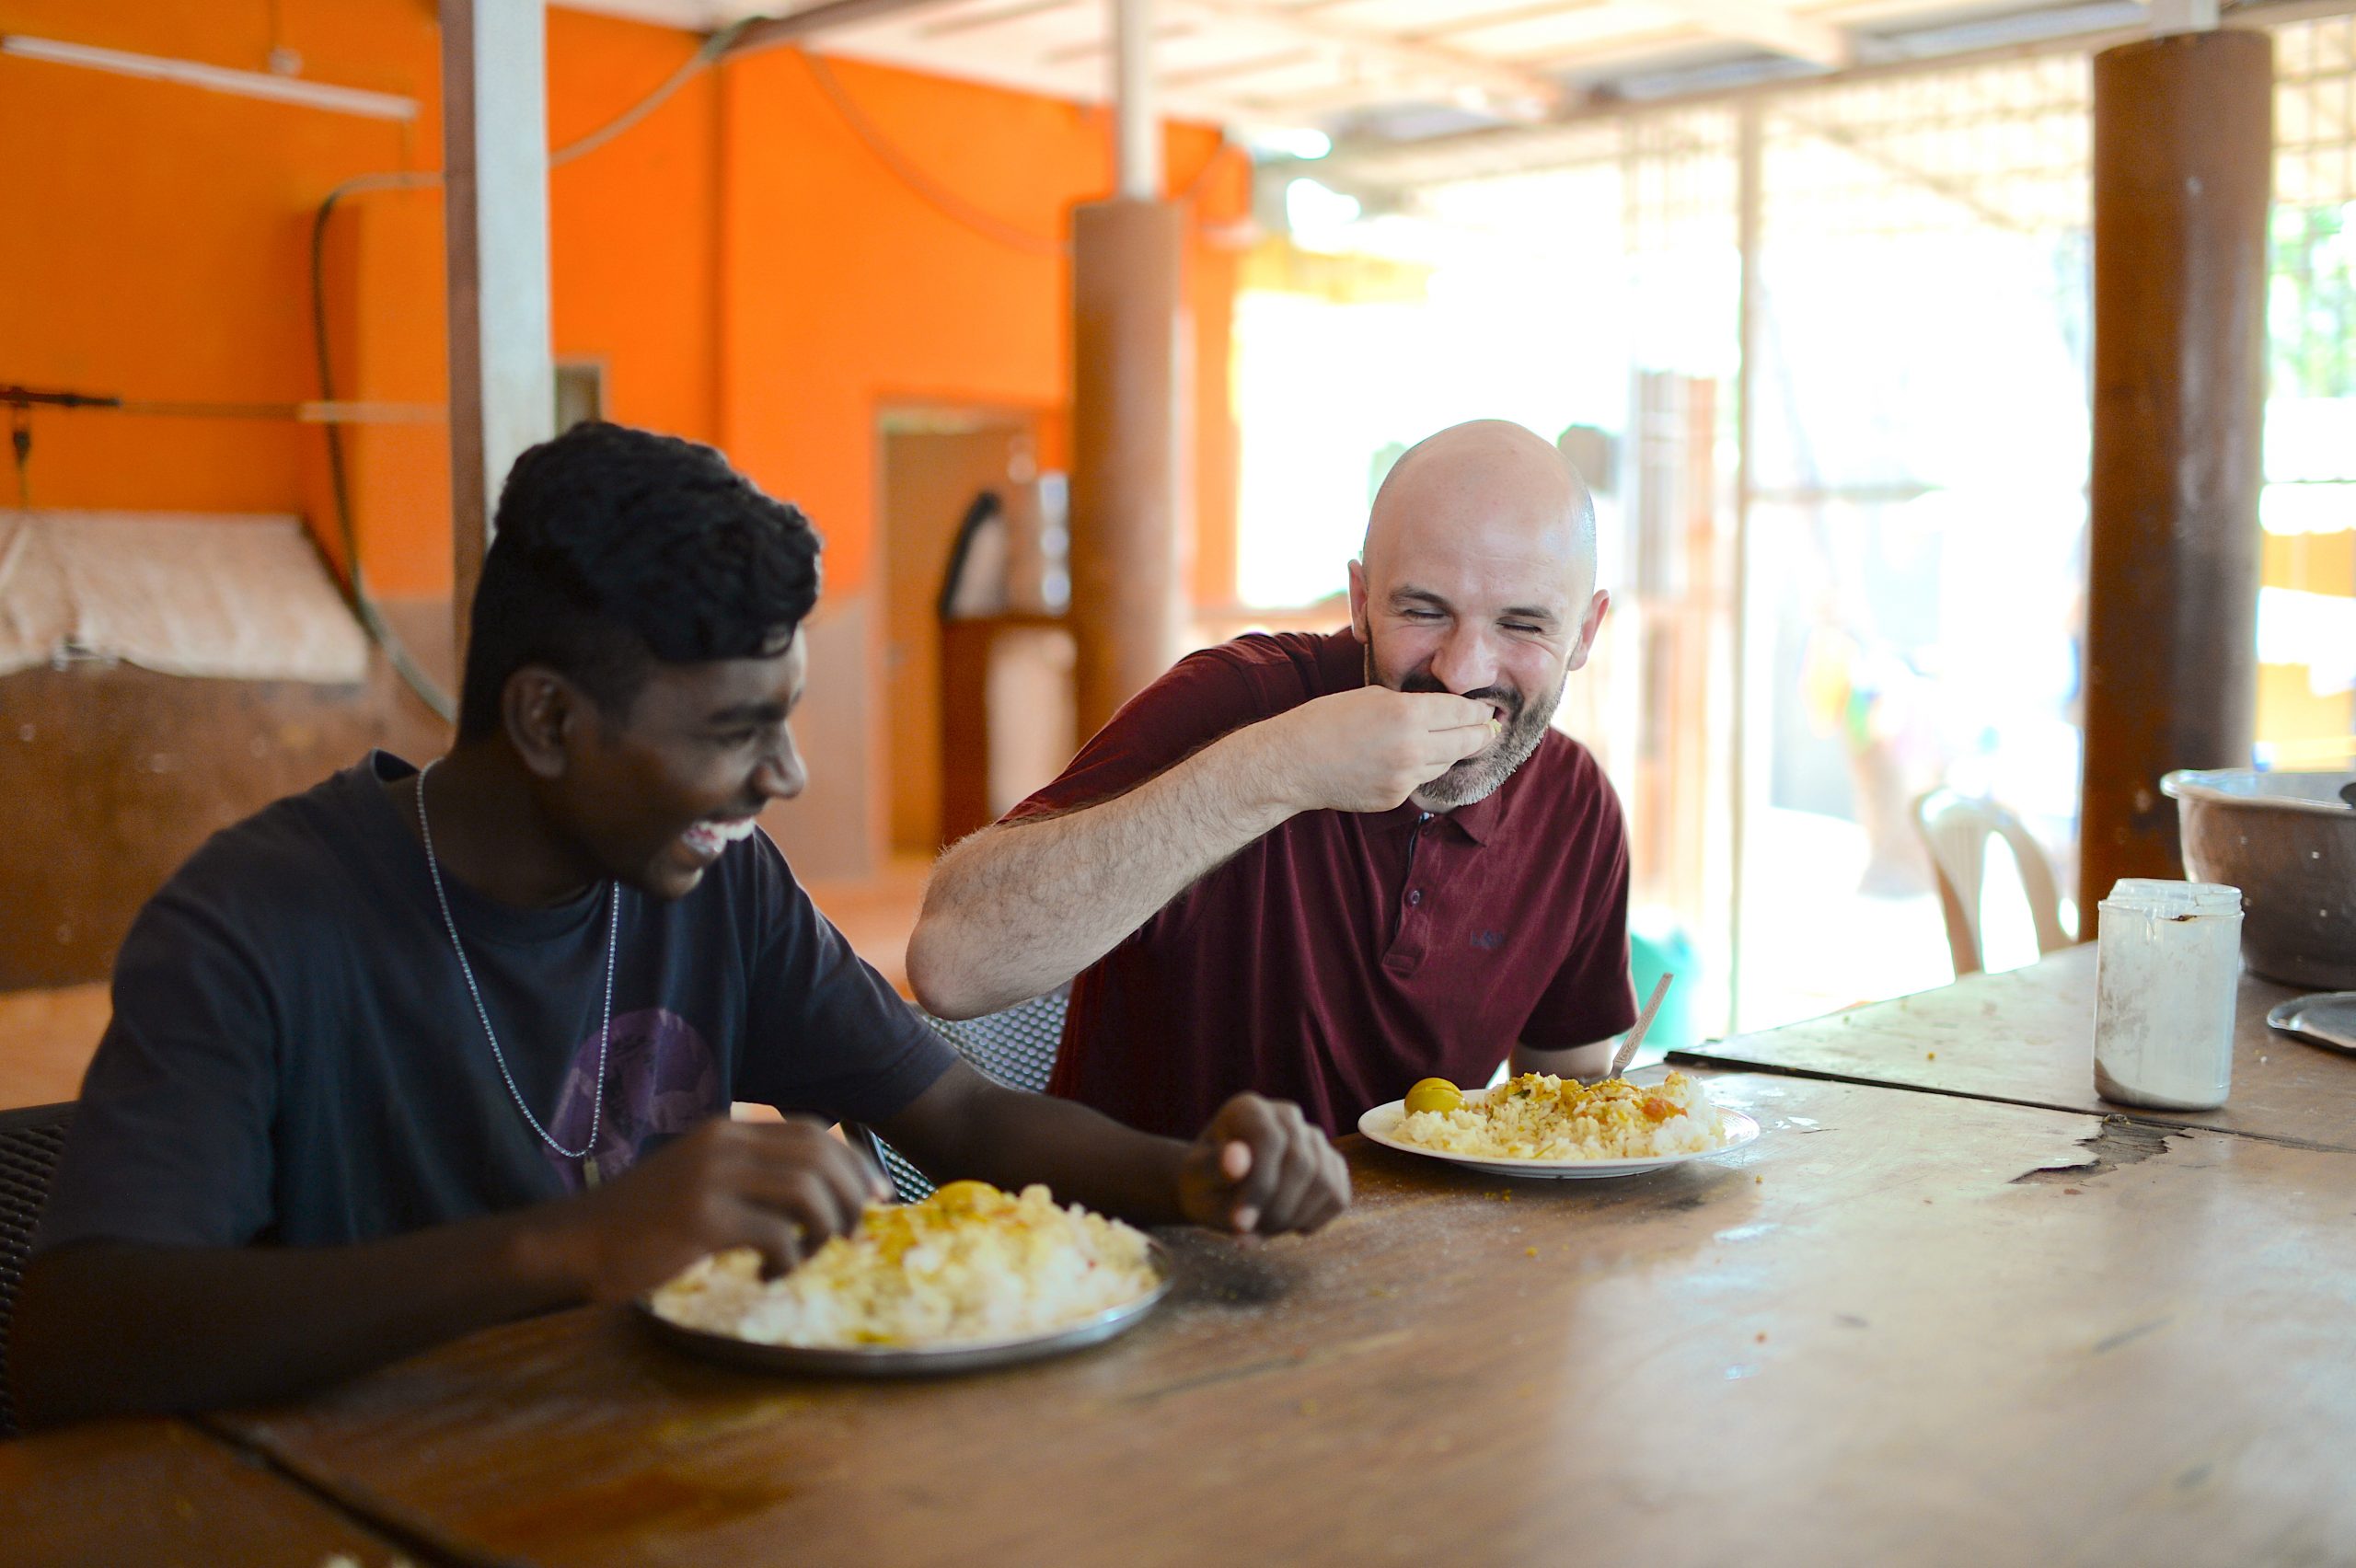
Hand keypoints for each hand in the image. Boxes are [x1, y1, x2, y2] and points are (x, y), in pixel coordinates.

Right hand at [548, 1117, 889, 1301]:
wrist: (577, 1243)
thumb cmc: (642, 1221)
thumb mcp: (700, 1180)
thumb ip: (750, 1177)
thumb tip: (819, 1196)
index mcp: (727, 1131)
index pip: (812, 1132)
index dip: (853, 1163)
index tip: (875, 1197)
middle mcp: (723, 1144)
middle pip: (820, 1158)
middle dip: (850, 1197)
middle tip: (851, 1234)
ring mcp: (711, 1179)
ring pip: (807, 1193)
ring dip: (823, 1230)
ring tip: (807, 1256)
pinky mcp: (702, 1220)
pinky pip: (776, 1236)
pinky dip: (787, 1261)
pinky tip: (767, 1276)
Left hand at [1177, 1094, 1350, 1235]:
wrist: (1218, 1191)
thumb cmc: (1204, 1183)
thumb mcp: (1196, 1179)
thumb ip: (1214, 1168)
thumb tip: (1237, 1160)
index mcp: (1248, 1109)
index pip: (1269, 1140)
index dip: (1259, 1186)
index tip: (1240, 1224)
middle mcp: (1286, 1115)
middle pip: (1302, 1163)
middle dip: (1275, 1210)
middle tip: (1246, 1235)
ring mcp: (1313, 1138)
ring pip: (1324, 1182)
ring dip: (1292, 1219)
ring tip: (1261, 1230)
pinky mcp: (1332, 1163)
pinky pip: (1338, 1197)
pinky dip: (1313, 1220)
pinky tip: (1285, 1225)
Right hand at [1250, 686, 1493, 813]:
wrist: (1295, 763)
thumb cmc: (1327, 719)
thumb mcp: (1374, 696)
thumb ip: (1413, 705)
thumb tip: (1443, 712)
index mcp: (1408, 714)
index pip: (1461, 713)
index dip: (1477, 711)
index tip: (1485, 709)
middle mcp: (1413, 748)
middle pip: (1465, 742)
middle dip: (1481, 734)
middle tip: (1490, 728)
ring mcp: (1406, 777)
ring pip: (1445, 763)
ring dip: (1451, 752)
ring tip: (1457, 742)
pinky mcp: (1396, 797)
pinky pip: (1420, 780)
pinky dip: (1420, 769)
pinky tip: (1411, 759)